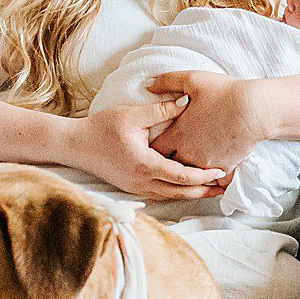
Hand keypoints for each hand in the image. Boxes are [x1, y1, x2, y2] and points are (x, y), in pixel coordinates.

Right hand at [72, 101, 226, 201]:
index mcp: (145, 165)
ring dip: (191, 195)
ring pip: (171, 197)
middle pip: (180, 192)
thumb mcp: (132, 115)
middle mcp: (143, 181)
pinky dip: (176, 193)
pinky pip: (160, 195)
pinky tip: (187, 189)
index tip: (220, 171)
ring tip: (211, 191)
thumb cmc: (102, 128)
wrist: (75, 145)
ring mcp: (136, 188)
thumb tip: (186, 101)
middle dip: (203, 191)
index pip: (182, 176)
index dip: (203, 175)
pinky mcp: (132, 188)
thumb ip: (161, 110)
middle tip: (224, 188)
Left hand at [144, 71, 271, 173]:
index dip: (151, 148)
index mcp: (178, 135)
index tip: (154, 144)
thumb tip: (147, 84)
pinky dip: (210, 179)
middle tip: (167, 158)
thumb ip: (166, 81)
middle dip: (167, 162)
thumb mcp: (192, 79)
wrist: (255, 109)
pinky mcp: (224, 169)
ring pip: (190, 176)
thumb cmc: (224, 92)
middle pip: (169, 166)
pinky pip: (212, 181)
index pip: (154, 150)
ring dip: (187, 171)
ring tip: (187, 168)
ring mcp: (207, 164)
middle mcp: (189, 154)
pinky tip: (209, 175)